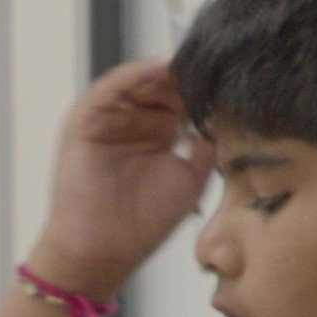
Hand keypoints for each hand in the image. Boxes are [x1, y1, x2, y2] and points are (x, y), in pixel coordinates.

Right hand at [28, 59, 214, 299]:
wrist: (103, 252)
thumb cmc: (143, 222)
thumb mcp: (191, 175)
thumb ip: (208, 143)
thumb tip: (229, 115)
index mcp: (159, 132)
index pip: (183, 97)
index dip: (205, 87)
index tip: (232, 75)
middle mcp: (134, 122)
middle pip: (163, 83)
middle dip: (189, 75)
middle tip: (216, 66)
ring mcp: (108, 121)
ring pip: (139, 80)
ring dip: (166, 70)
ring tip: (192, 64)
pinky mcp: (84, 122)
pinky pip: (109, 88)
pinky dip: (135, 73)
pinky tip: (161, 68)